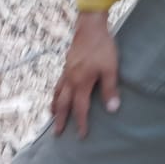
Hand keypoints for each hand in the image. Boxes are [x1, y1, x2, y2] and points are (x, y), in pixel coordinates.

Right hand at [51, 10, 119, 137]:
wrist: (89, 27)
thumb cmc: (102, 48)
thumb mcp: (110, 68)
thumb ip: (110, 89)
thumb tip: (112, 109)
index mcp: (81, 83)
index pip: (80, 108)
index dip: (81, 123)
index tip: (82, 136)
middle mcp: (70, 80)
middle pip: (63, 104)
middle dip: (60, 120)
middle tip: (57, 133)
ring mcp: (66, 72)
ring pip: (57, 94)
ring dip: (55, 107)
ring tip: (52, 115)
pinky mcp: (66, 65)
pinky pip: (57, 84)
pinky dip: (55, 93)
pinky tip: (58, 94)